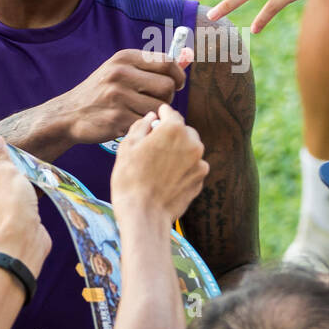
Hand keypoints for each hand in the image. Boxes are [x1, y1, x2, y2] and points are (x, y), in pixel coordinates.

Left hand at [0, 134, 50, 262]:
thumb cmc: (11, 210)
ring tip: (25, 177)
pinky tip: (29, 193)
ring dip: (11, 188)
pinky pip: (6, 211)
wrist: (24, 245)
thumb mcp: (7, 175)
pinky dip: (16, 203)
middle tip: (16, 162)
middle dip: (2, 173)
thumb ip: (0, 157)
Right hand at [58, 49, 193, 143]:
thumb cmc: (101, 93)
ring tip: (142, 114)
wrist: (69, 114)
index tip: (177, 85)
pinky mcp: (117, 118)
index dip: (178, 76)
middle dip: (167, 98)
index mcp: (124, 58)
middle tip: (157, 104)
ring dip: (156, 115)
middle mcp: (121, 74)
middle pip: (167, 86)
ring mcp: (118, 96)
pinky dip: (145, 127)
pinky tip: (133, 124)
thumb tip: (186, 59)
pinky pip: (147, 123)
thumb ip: (148, 66)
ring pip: (159, 108)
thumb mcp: (119, 70)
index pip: (167, 62)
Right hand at [111, 104, 208, 223]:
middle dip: (170, 135)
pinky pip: (192, 166)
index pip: (170, 112)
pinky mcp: (200, 179)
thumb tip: (151, 118)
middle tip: (152, 147)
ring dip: (178, 151)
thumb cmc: (130, 180)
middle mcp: (192, 143)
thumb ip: (141, 126)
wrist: (144, 215)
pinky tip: (166, 178)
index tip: (156, 118)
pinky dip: (182, 168)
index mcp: (173, 130)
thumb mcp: (127, 147)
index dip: (161, 114)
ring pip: (189, 149)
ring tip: (158, 166)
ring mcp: (199, 162)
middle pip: (183, 130)